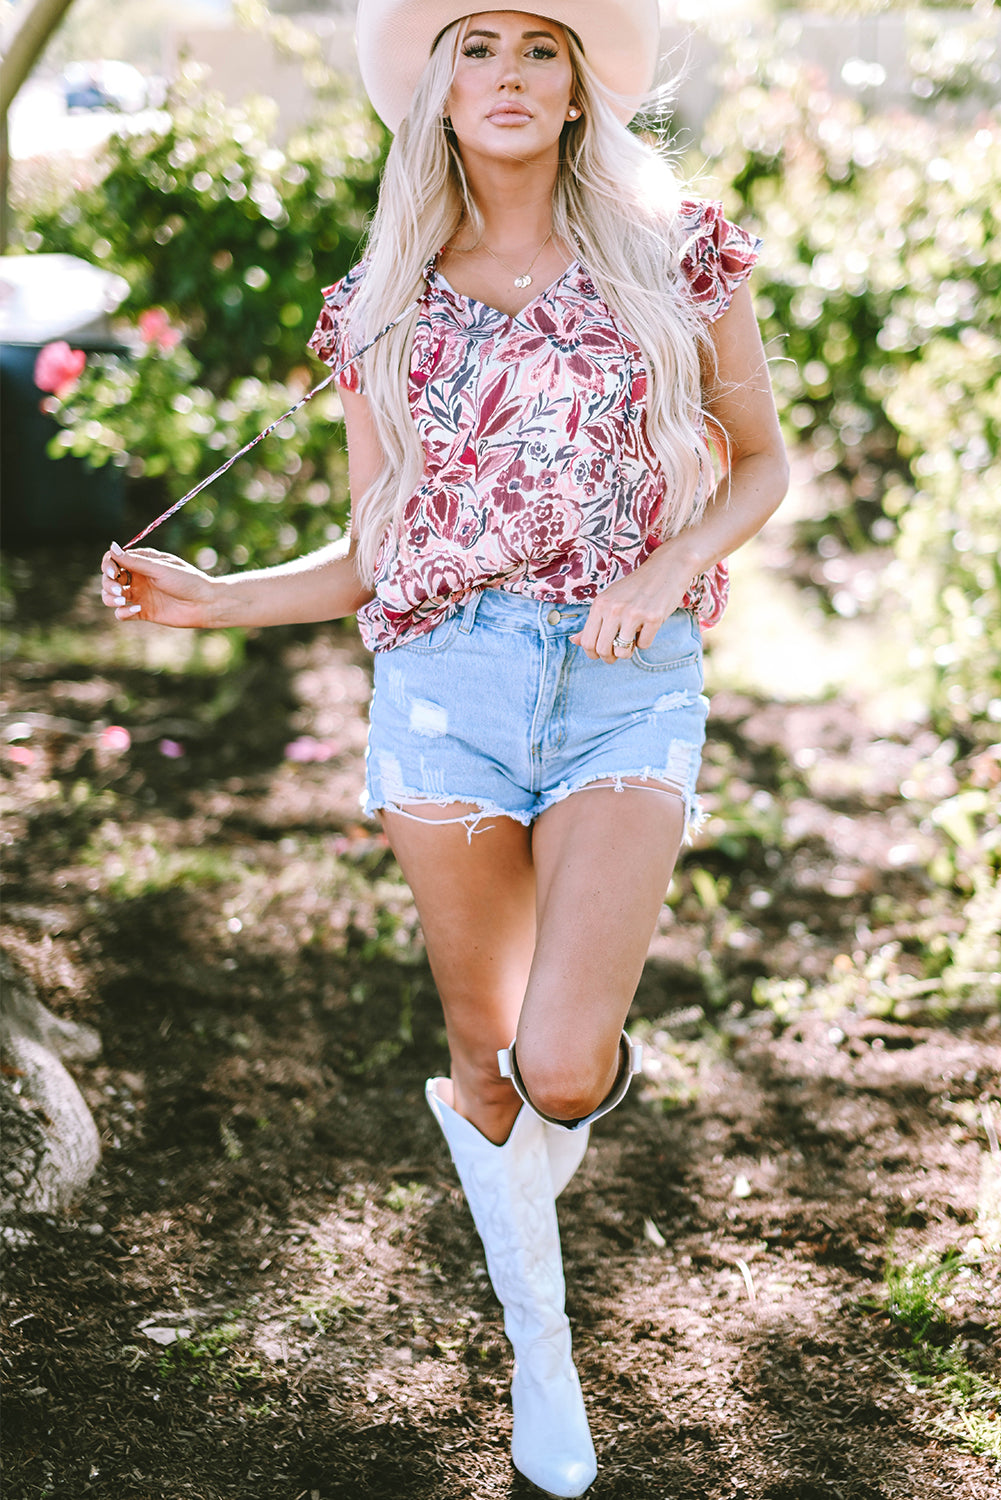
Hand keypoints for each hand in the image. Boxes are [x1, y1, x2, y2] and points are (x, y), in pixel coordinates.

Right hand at [100, 541, 216, 628]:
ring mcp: (139, 595)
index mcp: (142, 563)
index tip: (113, 572)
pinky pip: (122, 613)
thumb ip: (135, 561)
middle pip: (109, 579)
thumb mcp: (160, 569)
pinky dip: (122, 612)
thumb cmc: (186, 581)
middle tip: (119, 590)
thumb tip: (111, 546)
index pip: (114, 560)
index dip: (108, 565)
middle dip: (108, 583)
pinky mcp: (142, 612)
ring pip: (111, 596)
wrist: (205, 604)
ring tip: (121, 599)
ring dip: (110, 598)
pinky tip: (134, 609)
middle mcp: (138, 578)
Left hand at [570, 548, 691, 663]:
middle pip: (603, 650)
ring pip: (623, 652)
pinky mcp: (653, 618)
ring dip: (628, 652)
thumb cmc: (635, 587)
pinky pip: (643, 645)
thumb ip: (592, 622)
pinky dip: (644, 642)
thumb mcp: (609, 600)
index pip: (587, 641)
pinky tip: (646, 628)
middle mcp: (614, 609)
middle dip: (610, 658)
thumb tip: (573, 641)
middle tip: (617, 653)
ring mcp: (634, 614)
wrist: (665, 569)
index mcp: (600, 604)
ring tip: (631, 640)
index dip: (592, 654)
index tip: (600, 654)